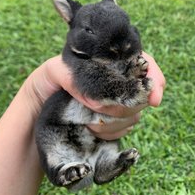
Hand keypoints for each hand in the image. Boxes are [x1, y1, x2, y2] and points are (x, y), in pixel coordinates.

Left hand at [24, 53, 164, 139]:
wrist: (39, 109)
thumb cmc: (47, 82)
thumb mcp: (53, 71)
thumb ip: (71, 75)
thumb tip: (96, 98)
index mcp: (109, 62)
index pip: (144, 63)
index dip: (155, 78)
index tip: (154, 100)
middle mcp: (117, 80)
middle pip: (142, 93)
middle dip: (126, 106)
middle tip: (99, 111)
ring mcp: (116, 102)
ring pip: (135, 115)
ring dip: (115, 122)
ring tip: (89, 121)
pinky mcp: (112, 121)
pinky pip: (125, 130)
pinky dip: (111, 133)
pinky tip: (93, 130)